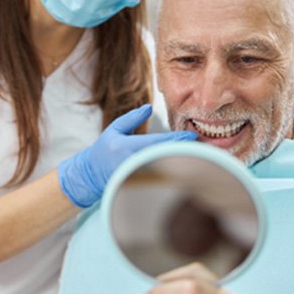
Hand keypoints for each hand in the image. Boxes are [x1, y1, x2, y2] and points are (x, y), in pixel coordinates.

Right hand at [58, 104, 196, 207]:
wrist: (91, 175)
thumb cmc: (103, 150)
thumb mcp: (114, 129)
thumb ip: (132, 118)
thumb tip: (150, 108)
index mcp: (127, 147)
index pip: (158, 143)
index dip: (177, 139)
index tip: (193, 136)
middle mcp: (133, 163)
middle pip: (166, 157)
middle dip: (184, 152)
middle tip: (202, 146)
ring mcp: (137, 177)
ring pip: (165, 169)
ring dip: (181, 162)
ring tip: (198, 156)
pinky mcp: (139, 185)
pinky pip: (160, 177)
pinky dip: (173, 171)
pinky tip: (184, 167)